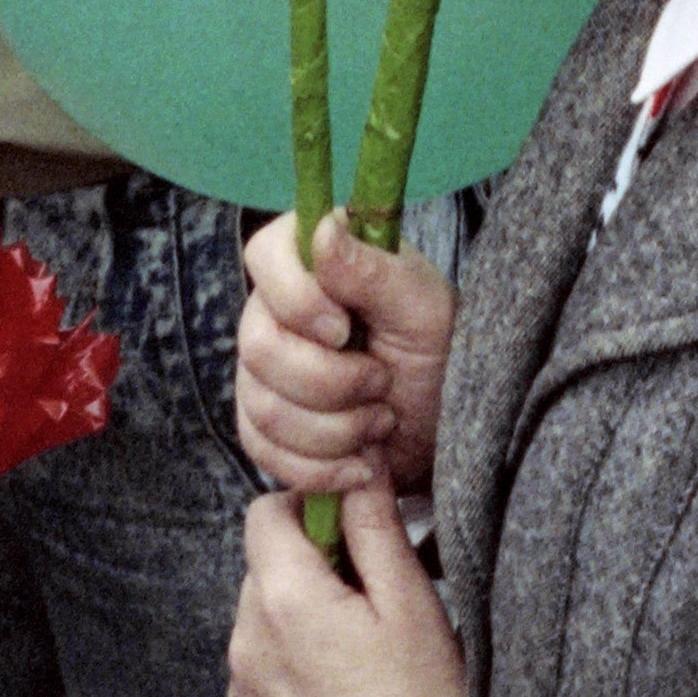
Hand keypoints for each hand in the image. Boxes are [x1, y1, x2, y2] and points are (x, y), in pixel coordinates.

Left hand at [229, 476, 465, 696]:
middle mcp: (247, 644)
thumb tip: (359, 465)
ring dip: (296, 618)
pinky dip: (289, 668)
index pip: (263, 512)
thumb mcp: (408, 599)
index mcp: (285, 600)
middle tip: (364, 595)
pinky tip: (337, 691)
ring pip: (260, 621)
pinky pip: (259, 674)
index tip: (349, 530)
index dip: (307, 508)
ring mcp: (242, 695)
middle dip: (307, 565)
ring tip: (354, 650)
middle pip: (263, 567)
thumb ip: (373, 523)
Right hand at [238, 208, 453, 499]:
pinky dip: (321, 467)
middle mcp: (274, 309)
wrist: (438, 425)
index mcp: (311, 258)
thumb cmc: (435, 349)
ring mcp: (261, 371)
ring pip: (264, 409)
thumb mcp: (421, 307)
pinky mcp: (261, 427)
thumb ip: (371, 269)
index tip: (345, 328)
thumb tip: (324, 228)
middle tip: (382, 381)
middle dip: (332, 382)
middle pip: (259, 348)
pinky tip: (362, 462)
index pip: (264, 254)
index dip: (297, 299)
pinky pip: (265, 454)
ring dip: (335, 430)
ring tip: (381, 421)